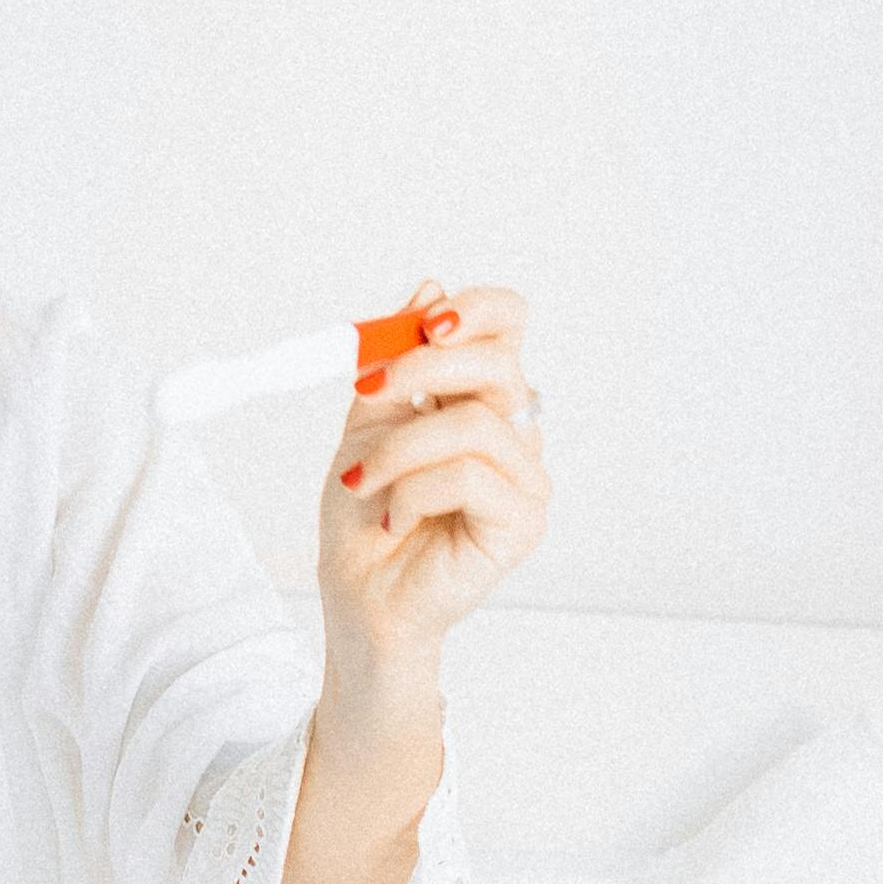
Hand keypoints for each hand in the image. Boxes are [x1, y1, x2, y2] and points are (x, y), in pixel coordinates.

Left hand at [316, 278, 549, 682]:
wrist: (358, 596)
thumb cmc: (364, 515)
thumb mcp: (365, 424)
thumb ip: (395, 365)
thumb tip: (429, 288)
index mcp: (479, 398)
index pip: (508, 326)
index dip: (476, 309)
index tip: (425, 321)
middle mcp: (512, 432)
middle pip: (500, 363)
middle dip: (425, 368)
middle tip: (372, 389)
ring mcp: (524, 478)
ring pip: (472, 425)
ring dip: (401, 448)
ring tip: (367, 482)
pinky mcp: (522, 523)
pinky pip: (468, 477)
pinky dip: (414, 492)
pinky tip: (395, 518)